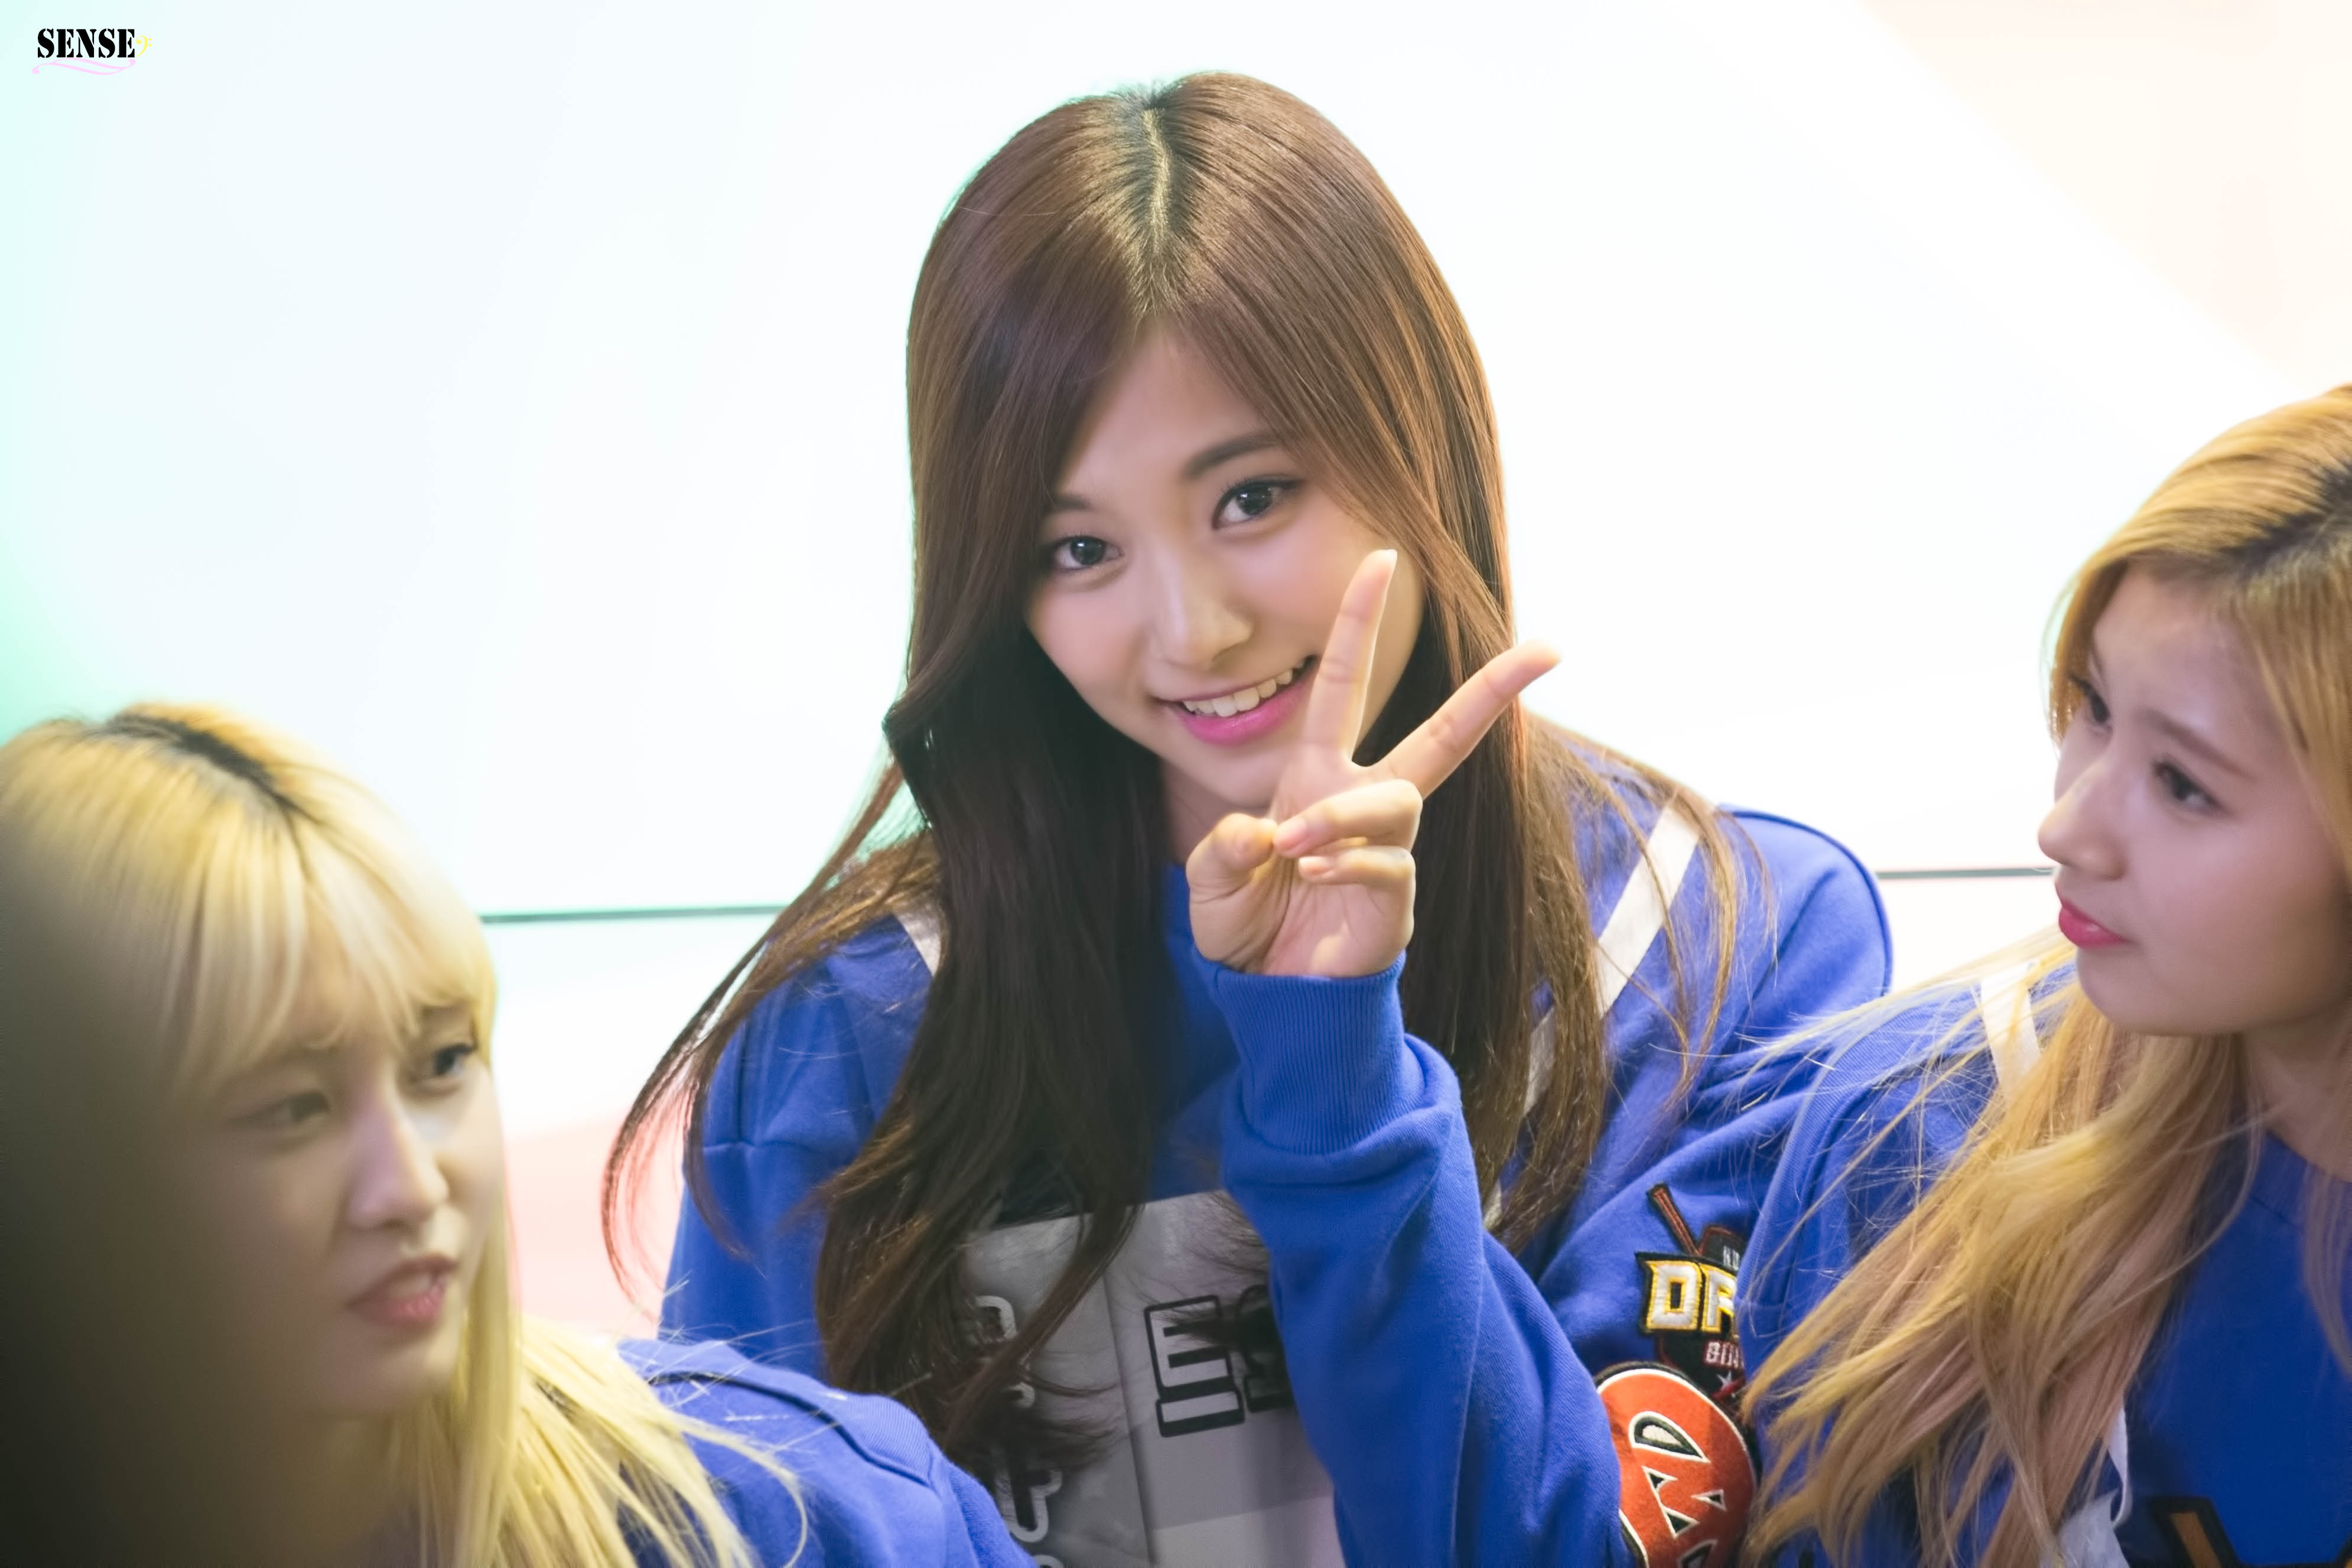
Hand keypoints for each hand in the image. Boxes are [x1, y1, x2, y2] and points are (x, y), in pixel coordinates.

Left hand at [1187, 550, 1559, 977]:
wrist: (1266, 997)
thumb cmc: (1247, 925)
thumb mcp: (1213, 879)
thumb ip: (1225, 850)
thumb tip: (1271, 832)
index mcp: (1317, 776)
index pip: (1343, 683)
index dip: (1359, 622)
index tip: (1383, 557)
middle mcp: (1363, 800)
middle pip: (1442, 734)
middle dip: (1494, 690)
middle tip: (1548, 649)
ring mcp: (1388, 850)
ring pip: (1395, 799)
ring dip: (1343, 815)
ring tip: (1297, 847)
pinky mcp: (1397, 901)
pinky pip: (1389, 862)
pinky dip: (1349, 861)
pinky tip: (1314, 873)